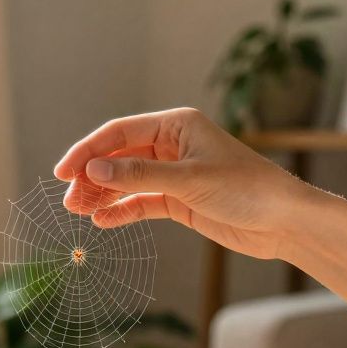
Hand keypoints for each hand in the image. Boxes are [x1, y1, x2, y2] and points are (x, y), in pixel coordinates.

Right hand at [55, 107, 315, 259]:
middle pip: (119, 156)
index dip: (88, 151)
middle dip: (92, 176)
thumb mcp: (188, 181)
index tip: (62, 172)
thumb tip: (94, 170)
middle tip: (69, 201)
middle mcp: (173, 145)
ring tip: (79, 213)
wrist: (283, 221)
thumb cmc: (246, 189)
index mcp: (176, 125)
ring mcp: (175, 173)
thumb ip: (138, 175)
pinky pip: (142, 202)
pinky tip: (103, 222)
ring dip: (103, 195)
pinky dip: (123, 211)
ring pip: (127, 181)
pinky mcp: (180, 200)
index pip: (120, 132)